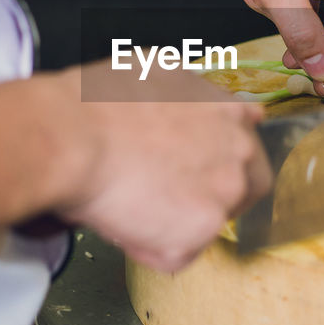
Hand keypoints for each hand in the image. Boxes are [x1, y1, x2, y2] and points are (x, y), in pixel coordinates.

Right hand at [41, 63, 271, 271]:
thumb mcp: (153, 72)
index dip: (221, 156)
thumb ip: (185, 95)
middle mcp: (238, 150)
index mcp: (228, 110)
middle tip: (174, 200)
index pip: (246, 139)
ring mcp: (225, 192)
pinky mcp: (201, 229)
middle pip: (249, 184)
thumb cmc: (97, 103)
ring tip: (132, 207)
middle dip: (216, 196)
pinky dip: (149, 247)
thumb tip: (181, 106)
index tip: (201, 165)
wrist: (73, 137)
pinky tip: (122, 222)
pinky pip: (177, 253)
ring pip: (209, 222)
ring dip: (176, 222)